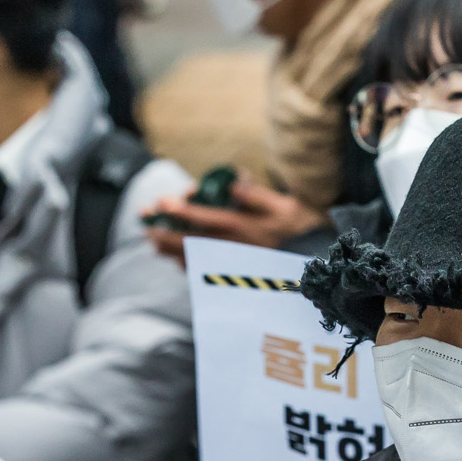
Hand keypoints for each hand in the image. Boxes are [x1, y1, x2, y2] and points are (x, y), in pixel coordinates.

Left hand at [141, 175, 327, 260]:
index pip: (205, 217)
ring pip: (194, 259)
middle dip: (166, 232)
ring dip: (170, 251)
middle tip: (146, 224)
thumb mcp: (284, 205)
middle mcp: (233, 248)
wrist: (315, 265)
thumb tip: (232, 183)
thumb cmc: (301, 230)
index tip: (163, 202)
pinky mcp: (235, 277)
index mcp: (243, 227)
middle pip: (191, 241)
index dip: (182, 210)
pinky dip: (187, 267)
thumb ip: (255, 194)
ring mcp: (232, 265)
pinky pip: (206, 275)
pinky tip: (175, 261)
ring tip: (152, 243)